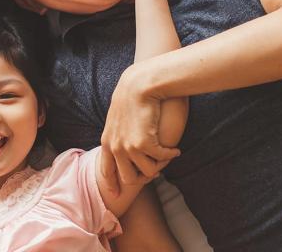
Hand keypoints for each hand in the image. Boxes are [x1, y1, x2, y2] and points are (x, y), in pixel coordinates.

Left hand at [100, 65, 179, 194]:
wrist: (138, 85)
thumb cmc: (131, 98)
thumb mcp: (117, 119)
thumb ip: (118, 135)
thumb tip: (124, 149)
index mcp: (106, 142)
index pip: (106, 171)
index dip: (112, 185)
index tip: (116, 196)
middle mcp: (115, 148)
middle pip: (128, 178)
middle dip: (143, 177)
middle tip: (156, 170)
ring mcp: (128, 148)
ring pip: (148, 172)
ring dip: (159, 166)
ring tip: (167, 155)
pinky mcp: (143, 144)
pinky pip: (161, 159)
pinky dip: (170, 155)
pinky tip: (176, 150)